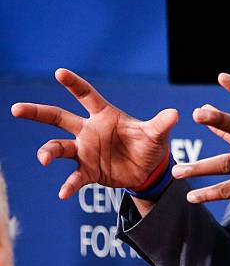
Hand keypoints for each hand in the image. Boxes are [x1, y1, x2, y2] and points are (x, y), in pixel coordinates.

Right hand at [11, 68, 178, 198]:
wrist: (149, 170)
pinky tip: (64, 193)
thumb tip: (175, 114)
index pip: (86, 95)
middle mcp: (89, 131)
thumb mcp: (157, 134)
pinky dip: (69, 185)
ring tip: (45, 158)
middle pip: (58, 118)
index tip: (59, 72)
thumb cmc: (150, 144)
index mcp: (105, 115)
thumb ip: (162, 124)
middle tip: (17, 108)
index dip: (74, 84)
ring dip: (49, 152)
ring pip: (58, 147)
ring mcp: (86, 151)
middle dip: (37, 113)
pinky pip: (74, 178)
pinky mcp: (88, 172)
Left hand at [172, 73, 229, 219]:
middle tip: (196, 114)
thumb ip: (227, 128)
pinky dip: (208, 194)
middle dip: (219, 119)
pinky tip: (191, 197)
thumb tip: (204, 106)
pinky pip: (228, 191)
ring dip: (200, 167)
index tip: (221, 76)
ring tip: (176, 171)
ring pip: (227, 164)